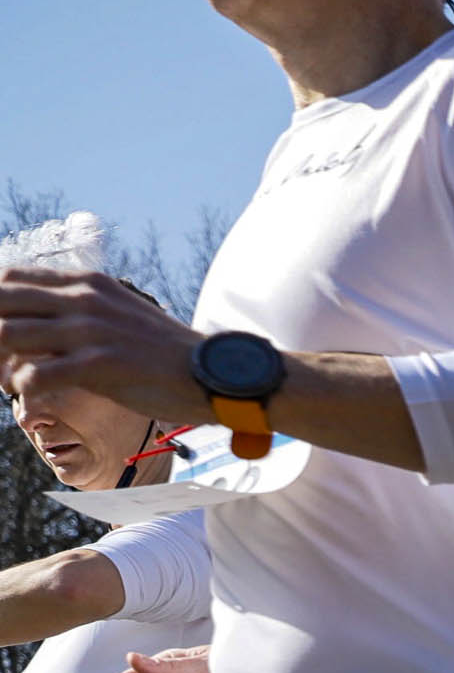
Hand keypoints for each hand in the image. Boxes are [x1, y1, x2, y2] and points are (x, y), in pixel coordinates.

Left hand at [0, 269, 214, 427]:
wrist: (213, 374)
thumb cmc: (163, 353)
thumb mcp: (118, 316)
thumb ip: (76, 313)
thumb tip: (34, 328)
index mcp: (86, 282)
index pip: (10, 276)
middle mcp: (84, 298)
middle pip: (0, 301)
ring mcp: (91, 330)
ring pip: (8, 335)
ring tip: (8, 381)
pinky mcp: (101, 364)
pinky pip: (36, 374)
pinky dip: (22, 386)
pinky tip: (29, 395)